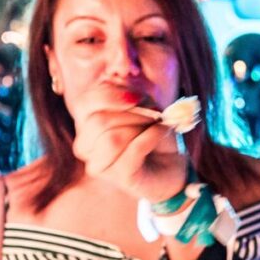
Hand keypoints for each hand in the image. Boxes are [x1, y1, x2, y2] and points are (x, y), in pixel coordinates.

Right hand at [73, 105, 188, 204]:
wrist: (173, 167)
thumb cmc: (154, 134)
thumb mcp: (143, 108)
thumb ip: (129, 95)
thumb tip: (124, 81)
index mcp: (86, 126)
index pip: (85, 103)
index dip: (110, 95)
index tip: (137, 96)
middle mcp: (86, 148)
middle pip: (98, 121)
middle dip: (132, 112)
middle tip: (154, 112)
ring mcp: (100, 166)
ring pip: (112, 138)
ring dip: (141, 125)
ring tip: (157, 124)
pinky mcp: (121, 178)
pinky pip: (134, 149)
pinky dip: (152, 135)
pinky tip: (161, 132)